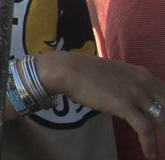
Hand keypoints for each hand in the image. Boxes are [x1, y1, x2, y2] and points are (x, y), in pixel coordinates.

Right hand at [36, 51, 164, 158]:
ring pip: (162, 120)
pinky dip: (150, 144)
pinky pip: (145, 128)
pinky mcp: (125, 105)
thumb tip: (131, 100)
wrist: (68, 70)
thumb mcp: (115, 76)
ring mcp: (136, 93)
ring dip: (164, 138)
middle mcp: (145, 83)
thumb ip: (128, 86)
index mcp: (143, 75)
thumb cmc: (85, 72)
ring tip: (163, 152)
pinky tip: (150, 155)